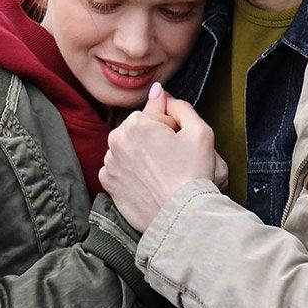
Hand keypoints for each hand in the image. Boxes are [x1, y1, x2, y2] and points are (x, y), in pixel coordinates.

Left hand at [101, 83, 218, 230]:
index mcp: (137, 122)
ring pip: (130, 149)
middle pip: (141, 130)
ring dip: (144, 156)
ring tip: (163, 174)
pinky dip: (133, 173)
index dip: (175, 128)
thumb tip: (160, 91)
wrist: (180, 216)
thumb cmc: (193, 174)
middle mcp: (116, 139)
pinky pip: (121, 169)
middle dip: (156, 140)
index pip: (158, 113)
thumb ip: (180, 106)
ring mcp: (109, 163)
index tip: (180, 146)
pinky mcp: (108, 183)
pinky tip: (150, 183)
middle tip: (175, 160)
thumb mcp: (200, 131)